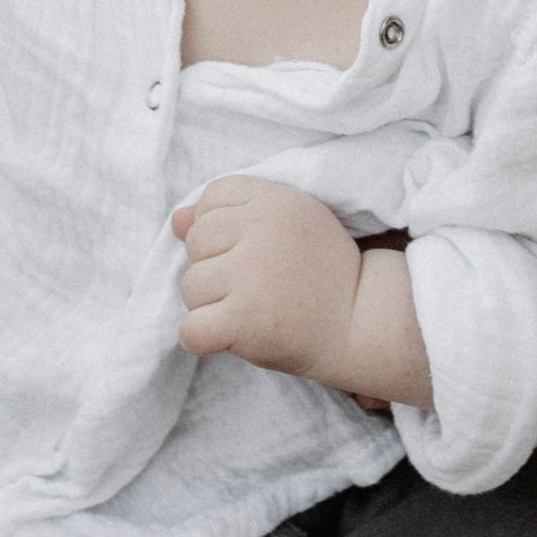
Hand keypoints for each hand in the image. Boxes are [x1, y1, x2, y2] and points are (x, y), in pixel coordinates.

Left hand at [176, 176, 362, 380]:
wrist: (361, 321)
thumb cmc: (324, 271)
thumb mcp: (289, 223)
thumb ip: (233, 213)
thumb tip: (176, 219)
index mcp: (274, 201)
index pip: (211, 198)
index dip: (221, 227)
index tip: (251, 249)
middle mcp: (260, 231)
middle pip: (196, 242)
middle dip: (216, 266)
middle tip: (256, 284)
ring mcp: (251, 276)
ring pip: (190, 287)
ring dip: (211, 304)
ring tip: (251, 309)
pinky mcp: (244, 319)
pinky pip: (191, 329)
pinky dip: (204, 338)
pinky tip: (231, 335)